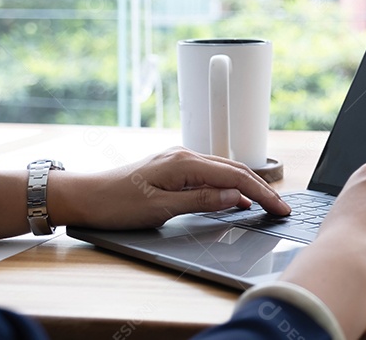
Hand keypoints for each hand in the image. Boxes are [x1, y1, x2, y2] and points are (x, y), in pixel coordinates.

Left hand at [48, 146, 290, 229]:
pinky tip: (236, 197)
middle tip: (281, 208)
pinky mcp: (173, 168)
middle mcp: (185, 156)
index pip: (235, 176)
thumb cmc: (116, 203)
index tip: (279, 208)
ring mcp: (179, 160)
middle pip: (234, 170)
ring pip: (224, 171)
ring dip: (247, 186)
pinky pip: (210, 174)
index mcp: (184, 162)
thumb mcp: (162, 208)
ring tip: (267, 203)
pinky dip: (228, 185)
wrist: (84, 196)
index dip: (262, 193)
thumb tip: (236, 196)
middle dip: (262, 188)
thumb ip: (203, 200)